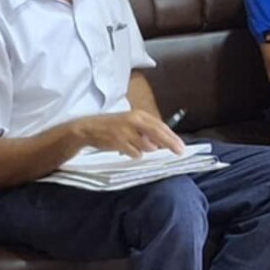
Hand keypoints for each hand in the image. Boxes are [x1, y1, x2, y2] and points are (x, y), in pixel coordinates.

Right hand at [68, 110, 186, 159]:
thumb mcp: (130, 124)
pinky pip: (135, 153)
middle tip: (180, 152)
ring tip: (137, 147)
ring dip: (147, 150)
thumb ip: (146, 132)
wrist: (88, 128)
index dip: (172, 136)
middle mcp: (134, 120)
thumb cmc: (112, 127)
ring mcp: (126, 131)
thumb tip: (162, 143)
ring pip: (147, 145)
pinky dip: (135, 154)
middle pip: (158, 133)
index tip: (181, 145)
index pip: (160, 125)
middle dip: (170, 144)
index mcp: (139, 115)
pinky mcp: (119, 141)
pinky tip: (129, 151)